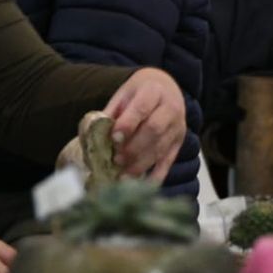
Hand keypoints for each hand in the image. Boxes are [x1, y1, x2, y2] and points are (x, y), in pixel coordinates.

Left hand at [102, 67, 186, 182]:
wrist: (167, 87)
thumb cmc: (139, 92)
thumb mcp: (124, 94)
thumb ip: (112, 113)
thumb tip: (94, 136)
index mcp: (153, 91)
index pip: (142, 108)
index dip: (128, 124)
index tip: (114, 138)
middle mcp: (170, 108)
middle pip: (154, 130)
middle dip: (134, 147)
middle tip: (117, 160)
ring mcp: (177, 128)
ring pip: (161, 148)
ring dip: (141, 164)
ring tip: (123, 175)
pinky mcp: (178, 144)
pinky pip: (168, 162)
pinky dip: (155, 176)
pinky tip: (141, 185)